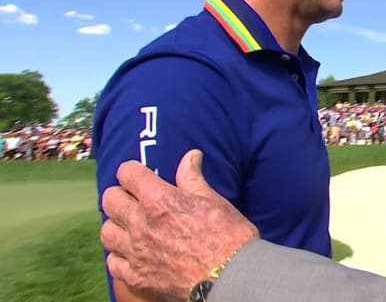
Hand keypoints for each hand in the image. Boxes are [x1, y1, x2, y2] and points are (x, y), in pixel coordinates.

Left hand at [100, 150, 258, 299]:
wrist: (232, 276)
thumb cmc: (228, 236)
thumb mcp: (213, 200)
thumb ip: (193, 178)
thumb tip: (191, 155)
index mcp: (159, 200)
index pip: (128, 173)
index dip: (132, 171)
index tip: (138, 175)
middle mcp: (140, 223)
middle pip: (110, 200)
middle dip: (120, 195)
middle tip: (133, 199)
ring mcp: (135, 252)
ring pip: (107, 232)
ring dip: (116, 225)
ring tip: (129, 227)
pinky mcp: (136, 277)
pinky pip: (113, 262)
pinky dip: (119, 256)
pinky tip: (132, 253)